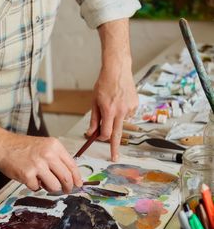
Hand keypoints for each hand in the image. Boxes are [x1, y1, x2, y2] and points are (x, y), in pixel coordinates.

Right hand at [0, 132, 81, 192]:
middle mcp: (48, 154)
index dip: (77, 178)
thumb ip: (57, 159)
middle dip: (68, 187)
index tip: (78, 185)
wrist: (2, 145)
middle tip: (66, 191)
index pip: (72, 165)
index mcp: (55, 146)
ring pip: (55, 186)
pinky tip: (29, 178)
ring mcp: (38, 164)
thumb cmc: (22, 147)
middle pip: (66, 177)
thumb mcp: (44, 146)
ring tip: (42, 181)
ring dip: (50, 188)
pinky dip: (34, 186)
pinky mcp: (27, 174)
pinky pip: (37, 188)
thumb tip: (70, 176)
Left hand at [86, 18, 137, 161]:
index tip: (100, 140)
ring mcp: (130, 108)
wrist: (118, 69)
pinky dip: (123, 112)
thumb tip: (91, 133)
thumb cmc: (104, 84)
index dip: (101, 137)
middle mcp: (121, 111)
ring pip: (122, 122)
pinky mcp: (136, 105)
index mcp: (109, 110)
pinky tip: (120, 102)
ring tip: (113, 105)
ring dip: (117, 120)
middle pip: (117, 135)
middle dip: (115, 149)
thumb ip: (94, 119)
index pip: (106, 133)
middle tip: (114, 158)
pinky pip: (128, 115)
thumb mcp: (94, 101)